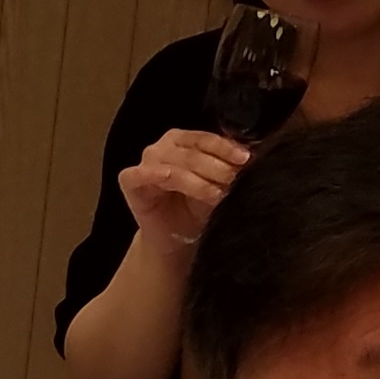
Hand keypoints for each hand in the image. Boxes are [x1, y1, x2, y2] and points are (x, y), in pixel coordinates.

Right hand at [116, 127, 252, 251]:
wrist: (176, 240)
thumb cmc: (196, 209)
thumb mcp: (218, 186)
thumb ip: (229, 168)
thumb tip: (250, 157)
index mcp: (184, 141)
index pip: (206, 139)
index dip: (225, 148)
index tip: (245, 159)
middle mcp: (163, 147)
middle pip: (192, 153)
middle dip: (216, 167)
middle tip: (234, 181)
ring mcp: (145, 162)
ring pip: (173, 165)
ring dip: (197, 180)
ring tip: (216, 194)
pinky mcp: (130, 181)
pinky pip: (139, 174)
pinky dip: (153, 174)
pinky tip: (167, 177)